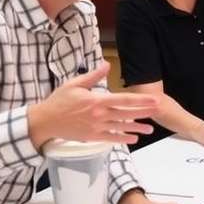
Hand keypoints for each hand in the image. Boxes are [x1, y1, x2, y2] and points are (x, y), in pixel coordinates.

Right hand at [28, 61, 157, 148]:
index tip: (154, 100)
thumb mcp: (75, 84)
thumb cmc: (59, 101)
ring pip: (121, 127)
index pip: (124, 100)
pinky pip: (111, 138)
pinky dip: (123, 138)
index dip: (141, 100)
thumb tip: (107, 64)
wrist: (45, 121)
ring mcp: (97, 127)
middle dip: (144, 112)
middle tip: (158, 111)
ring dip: (137, 128)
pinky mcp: (92, 136)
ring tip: (150, 129)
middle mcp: (99, 114)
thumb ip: (93, 76)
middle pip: (126, 113)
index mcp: (97, 100)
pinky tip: (134, 138)